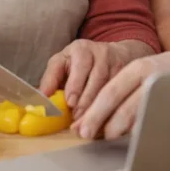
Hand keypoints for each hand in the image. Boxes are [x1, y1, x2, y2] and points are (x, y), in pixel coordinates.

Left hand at [39, 40, 153, 120]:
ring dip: (99, 105)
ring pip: (110, 85)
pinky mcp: (129, 72)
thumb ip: (51, 79)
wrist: (114, 54)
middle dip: (86, 100)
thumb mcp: (63, 64)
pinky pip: (121, 90)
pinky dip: (113, 105)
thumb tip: (40, 97)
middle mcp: (99, 52)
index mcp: (80, 49)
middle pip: (96, 77)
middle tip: (78, 117)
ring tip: (89, 121)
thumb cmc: (81, 64)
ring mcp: (116, 61)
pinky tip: (106, 117)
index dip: (74, 84)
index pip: (78, 64)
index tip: (70, 102)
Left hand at [70, 51, 169, 139]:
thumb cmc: (164, 74)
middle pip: (123, 108)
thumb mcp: (141, 73)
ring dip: (121, 131)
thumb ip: (121, 90)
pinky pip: (154, 124)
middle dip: (103, 125)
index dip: (94, 113)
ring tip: (110, 136)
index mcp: (139, 69)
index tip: (81, 128)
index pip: (111, 92)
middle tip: (88, 136)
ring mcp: (166, 94)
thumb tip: (94, 116)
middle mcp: (152, 79)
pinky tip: (134, 138)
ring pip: (138, 118)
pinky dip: (141, 133)